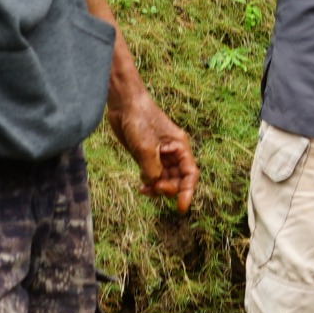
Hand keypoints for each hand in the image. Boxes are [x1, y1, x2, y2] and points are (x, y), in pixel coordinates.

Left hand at [108, 93, 197, 212]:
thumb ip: (152, 169)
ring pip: (165, 179)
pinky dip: (149, 184)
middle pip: (178, 179)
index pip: (190, 173)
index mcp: (179, 146)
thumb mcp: (146, 147)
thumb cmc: (139, 120)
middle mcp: (172, 152)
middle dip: (169, 189)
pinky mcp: (146, 156)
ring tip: (145, 190)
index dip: (188, 191)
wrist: (123, 104)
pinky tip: (142, 188)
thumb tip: (154, 184)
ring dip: (158, 188)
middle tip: (156, 190)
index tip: (181, 208)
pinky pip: (152, 176)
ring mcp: (159, 155)